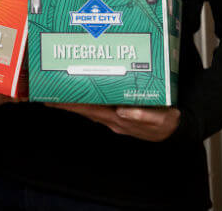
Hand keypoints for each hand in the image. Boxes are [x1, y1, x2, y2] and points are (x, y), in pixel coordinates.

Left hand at [46, 103, 180, 141]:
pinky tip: (80, 94)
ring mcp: (115, 118)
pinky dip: (87, 101)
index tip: (52, 99)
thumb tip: (124, 111)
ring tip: (57, 92)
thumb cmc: (167, 123)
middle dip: (65, 102)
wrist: (175, 129)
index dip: (70, 104)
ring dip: (74, 101)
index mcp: (119, 119)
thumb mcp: (161, 119)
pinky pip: (98, 107)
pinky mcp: (119, 115)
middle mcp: (113, 119)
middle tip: (45, 93)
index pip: (89, 110)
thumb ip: (144, 116)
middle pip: (84, 109)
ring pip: (89, 108)